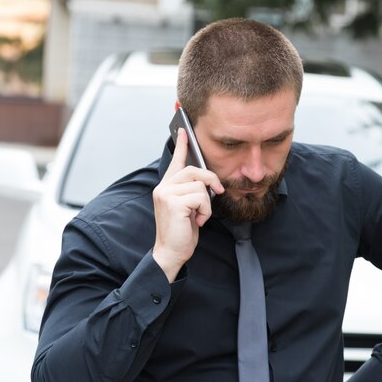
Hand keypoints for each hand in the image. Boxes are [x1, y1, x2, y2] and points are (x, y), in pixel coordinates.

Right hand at [152, 128, 223, 281]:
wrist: (172, 252)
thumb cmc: (182, 231)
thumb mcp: (190, 207)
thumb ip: (193, 191)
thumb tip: (208, 181)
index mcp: (167, 186)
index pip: (176, 160)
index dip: (182, 144)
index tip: (183, 129)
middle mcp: (163, 186)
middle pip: (195, 170)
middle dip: (211, 181)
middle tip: (217, 192)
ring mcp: (166, 193)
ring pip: (200, 186)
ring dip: (206, 203)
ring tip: (198, 216)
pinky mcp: (173, 202)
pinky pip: (201, 197)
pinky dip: (205, 211)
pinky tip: (196, 221)